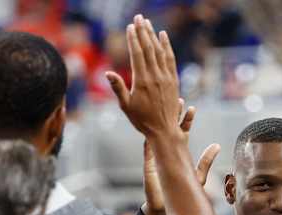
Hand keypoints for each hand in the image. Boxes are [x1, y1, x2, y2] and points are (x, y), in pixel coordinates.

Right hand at [106, 15, 182, 143]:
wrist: (165, 131)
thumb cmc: (142, 120)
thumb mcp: (126, 106)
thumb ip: (118, 88)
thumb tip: (107, 73)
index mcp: (142, 81)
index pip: (137, 54)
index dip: (133, 39)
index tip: (130, 27)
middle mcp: (156, 76)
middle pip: (149, 48)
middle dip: (143, 31)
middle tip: (138, 17)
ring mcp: (166, 78)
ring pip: (160, 51)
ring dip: (154, 35)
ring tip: (148, 23)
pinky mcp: (174, 81)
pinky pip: (170, 59)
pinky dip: (167, 46)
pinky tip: (164, 36)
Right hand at [141, 99, 220, 214]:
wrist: (168, 207)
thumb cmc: (183, 192)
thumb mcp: (198, 174)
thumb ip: (206, 160)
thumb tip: (217, 145)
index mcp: (179, 152)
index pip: (183, 131)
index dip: (186, 120)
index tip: (192, 108)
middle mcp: (167, 151)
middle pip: (169, 128)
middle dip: (172, 114)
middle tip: (176, 100)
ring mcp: (157, 157)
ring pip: (156, 135)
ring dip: (158, 122)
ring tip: (160, 109)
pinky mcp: (149, 166)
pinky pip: (146, 150)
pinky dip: (147, 139)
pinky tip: (146, 128)